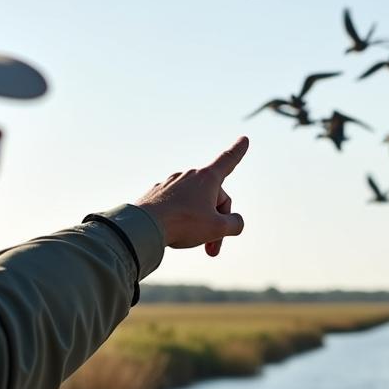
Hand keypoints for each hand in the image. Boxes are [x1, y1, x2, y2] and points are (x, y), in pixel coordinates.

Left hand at [135, 137, 248, 256]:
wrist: (144, 226)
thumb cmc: (183, 224)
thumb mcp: (218, 228)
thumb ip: (235, 224)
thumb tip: (235, 222)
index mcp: (207, 178)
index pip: (228, 161)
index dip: (238, 151)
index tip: (244, 139)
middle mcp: (189, 176)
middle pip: (213, 199)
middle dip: (217, 223)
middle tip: (212, 249)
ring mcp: (171, 184)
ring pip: (194, 205)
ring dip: (200, 224)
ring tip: (193, 241)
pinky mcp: (157, 195)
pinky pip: (176, 208)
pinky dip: (181, 221)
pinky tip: (174, 233)